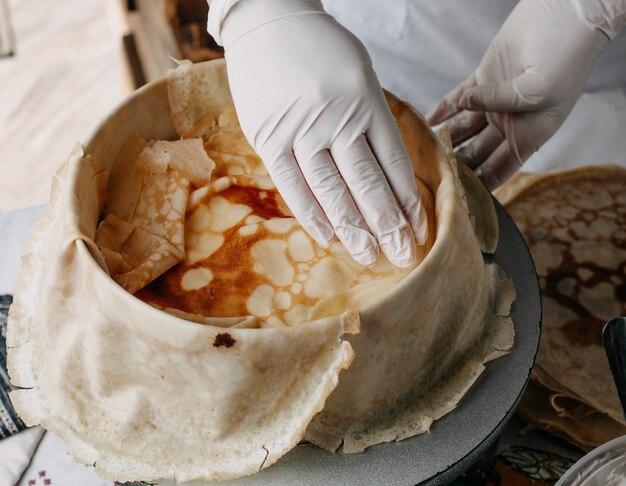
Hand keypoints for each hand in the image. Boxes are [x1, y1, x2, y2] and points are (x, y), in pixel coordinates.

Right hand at [216, 0, 426, 266]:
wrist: (268, 20)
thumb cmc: (320, 50)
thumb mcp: (360, 74)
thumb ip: (372, 121)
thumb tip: (385, 174)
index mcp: (366, 101)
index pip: (393, 163)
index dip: (408, 201)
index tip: (419, 230)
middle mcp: (336, 117)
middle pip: (367, 183)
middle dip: (388, 226)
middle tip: (403, 257)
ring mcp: (300, 129)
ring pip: (332, 190)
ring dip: (354, 229)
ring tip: (371, 258)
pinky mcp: (268, 137)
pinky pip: (292, 184)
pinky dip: (311, 214)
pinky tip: (329, 237)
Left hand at [427, 0, 609, 190]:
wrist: (567, 13)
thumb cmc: (566, 56)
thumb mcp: (538, 89)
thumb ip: (499, 101)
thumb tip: (464, 105)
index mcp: (528, 136)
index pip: (497, 171)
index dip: (477, 186)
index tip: (454, 197)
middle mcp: (510, 124)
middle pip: (475, 155)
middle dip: (454, 166)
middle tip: (429, 175)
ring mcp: (494, 102)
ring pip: (463, 130)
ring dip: (444, 139)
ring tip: (421, 149)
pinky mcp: (483, 80)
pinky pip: (457, 100)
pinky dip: (442, 109)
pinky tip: (426, 120)